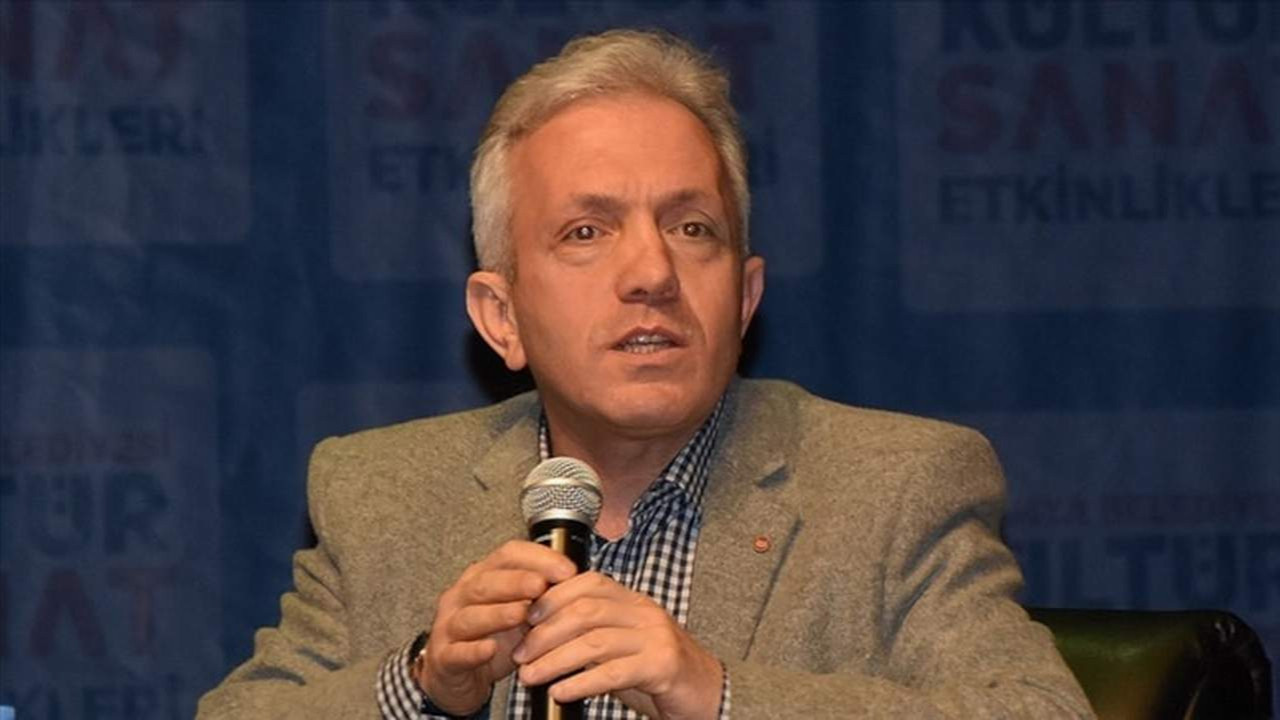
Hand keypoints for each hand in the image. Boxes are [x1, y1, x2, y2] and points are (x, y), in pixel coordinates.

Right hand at [417, 540, 575, 714]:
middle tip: (541, 586)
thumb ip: (540, 596)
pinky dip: (473, 651)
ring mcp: (449, 626)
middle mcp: (462, 596)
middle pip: (485, 582)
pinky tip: (489, 649)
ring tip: (521, 614)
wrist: (456, 677)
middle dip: (516, 582)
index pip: (508, 555)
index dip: (537, 558)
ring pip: (469, 616)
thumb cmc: (493, 638)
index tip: (567, 569)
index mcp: (483, 576)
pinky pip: (456, 652)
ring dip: (497, 614)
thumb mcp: (520, 613)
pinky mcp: (444, 658)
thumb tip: (577, 582)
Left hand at [512, 571, 723, 719]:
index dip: (552, 598)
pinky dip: (581, 682)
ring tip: (530, 677)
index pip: (587, 583)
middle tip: (520, 655)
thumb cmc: (655, 669)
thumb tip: (539, 634)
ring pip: (594, 641)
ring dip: (554, 660)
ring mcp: (655, 637)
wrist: (704, 691)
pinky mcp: (662, 666)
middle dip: (545, 633)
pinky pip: (613, 672)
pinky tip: (561, 692)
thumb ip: (591, 632)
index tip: (525, 618)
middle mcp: (643, 612)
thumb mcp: (622, 642)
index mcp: (632, 600)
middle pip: (585, 612)